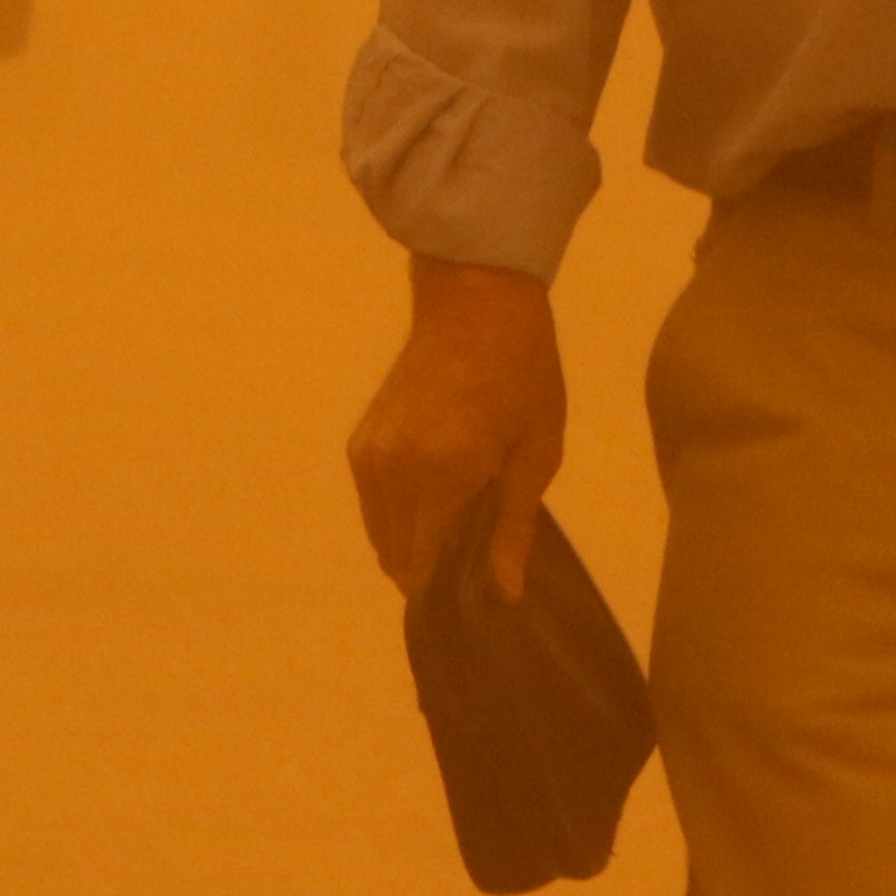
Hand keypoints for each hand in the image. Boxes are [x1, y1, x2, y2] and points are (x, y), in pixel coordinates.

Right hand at [348, 257, 568, 598]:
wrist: (476, 301)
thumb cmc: (523, 374)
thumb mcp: (536, 453)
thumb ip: (513, 528)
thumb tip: (505, 594)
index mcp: (439, 474)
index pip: (422, 564)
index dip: (446, 589)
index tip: (476, 593)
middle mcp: (391, 470)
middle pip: (395, 556)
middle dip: (430, 570)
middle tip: (475, 556)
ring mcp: (368, 455)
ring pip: (379, 533)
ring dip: (412, 542)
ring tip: (460, 523)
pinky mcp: (360, 442)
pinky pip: (372, 503)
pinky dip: (398, 514)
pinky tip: (436, 498)